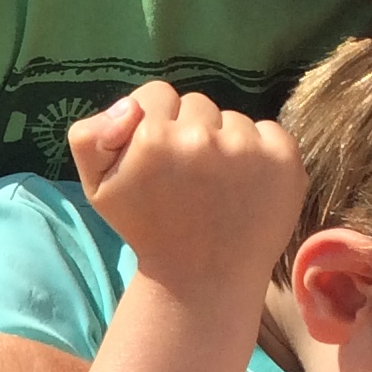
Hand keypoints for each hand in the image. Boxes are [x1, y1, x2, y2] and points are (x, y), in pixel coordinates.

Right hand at [68, 81, 305, 297]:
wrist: (202, 277)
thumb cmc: (147, 228)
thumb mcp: (97, 186)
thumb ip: (88, 136)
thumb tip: (130, 107)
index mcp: (152, 138)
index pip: (155, 94)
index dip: (153, 123)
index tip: (158, 157)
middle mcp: (200, 137)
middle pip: (196, 104)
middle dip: (189, 131)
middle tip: (188, 177)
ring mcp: (247, 148)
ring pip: (232, 119)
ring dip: (225, 143)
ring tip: (218, 186)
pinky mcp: (284, 160)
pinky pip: (268, 131)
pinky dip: (260, 152)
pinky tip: (247, 185)